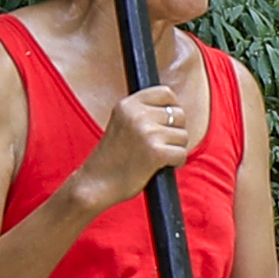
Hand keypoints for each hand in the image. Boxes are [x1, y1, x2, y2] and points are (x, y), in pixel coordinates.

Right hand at [74, 61, 207, 210]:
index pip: (166, 93)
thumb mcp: (122, 123)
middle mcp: (137, 114)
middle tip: (158, 145)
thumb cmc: (113, 157)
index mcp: (127, 104)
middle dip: (175, 131)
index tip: (167, 123)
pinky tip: (159, 167)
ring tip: (155, 157)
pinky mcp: (156, 152)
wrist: (95, 184)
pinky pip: (182, 154)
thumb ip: (143, 112)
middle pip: (179, 115)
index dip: (172, 108)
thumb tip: (175, 108)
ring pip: (183, 136)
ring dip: (175, 149)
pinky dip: (175, 163)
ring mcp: (147, 132)